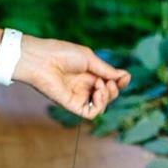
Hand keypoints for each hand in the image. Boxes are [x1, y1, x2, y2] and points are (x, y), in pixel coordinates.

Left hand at [14, 36, 130, 118]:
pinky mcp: (72, 105)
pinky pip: (91, 113)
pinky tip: (97, 93)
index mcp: (89, 74)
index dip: (120, 82)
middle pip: (108, 95)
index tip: (125, 76)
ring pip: (102, 106)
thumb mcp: (89, 59)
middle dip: (114, 89)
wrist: (42, 59)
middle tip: (107, 81)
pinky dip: (99, 105)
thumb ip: (106, 70)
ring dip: (108, 97)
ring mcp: (79, 97)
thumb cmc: (62, 53)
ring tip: (101, 86)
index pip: (110, 83)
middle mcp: (85, 87)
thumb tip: (125, 76)